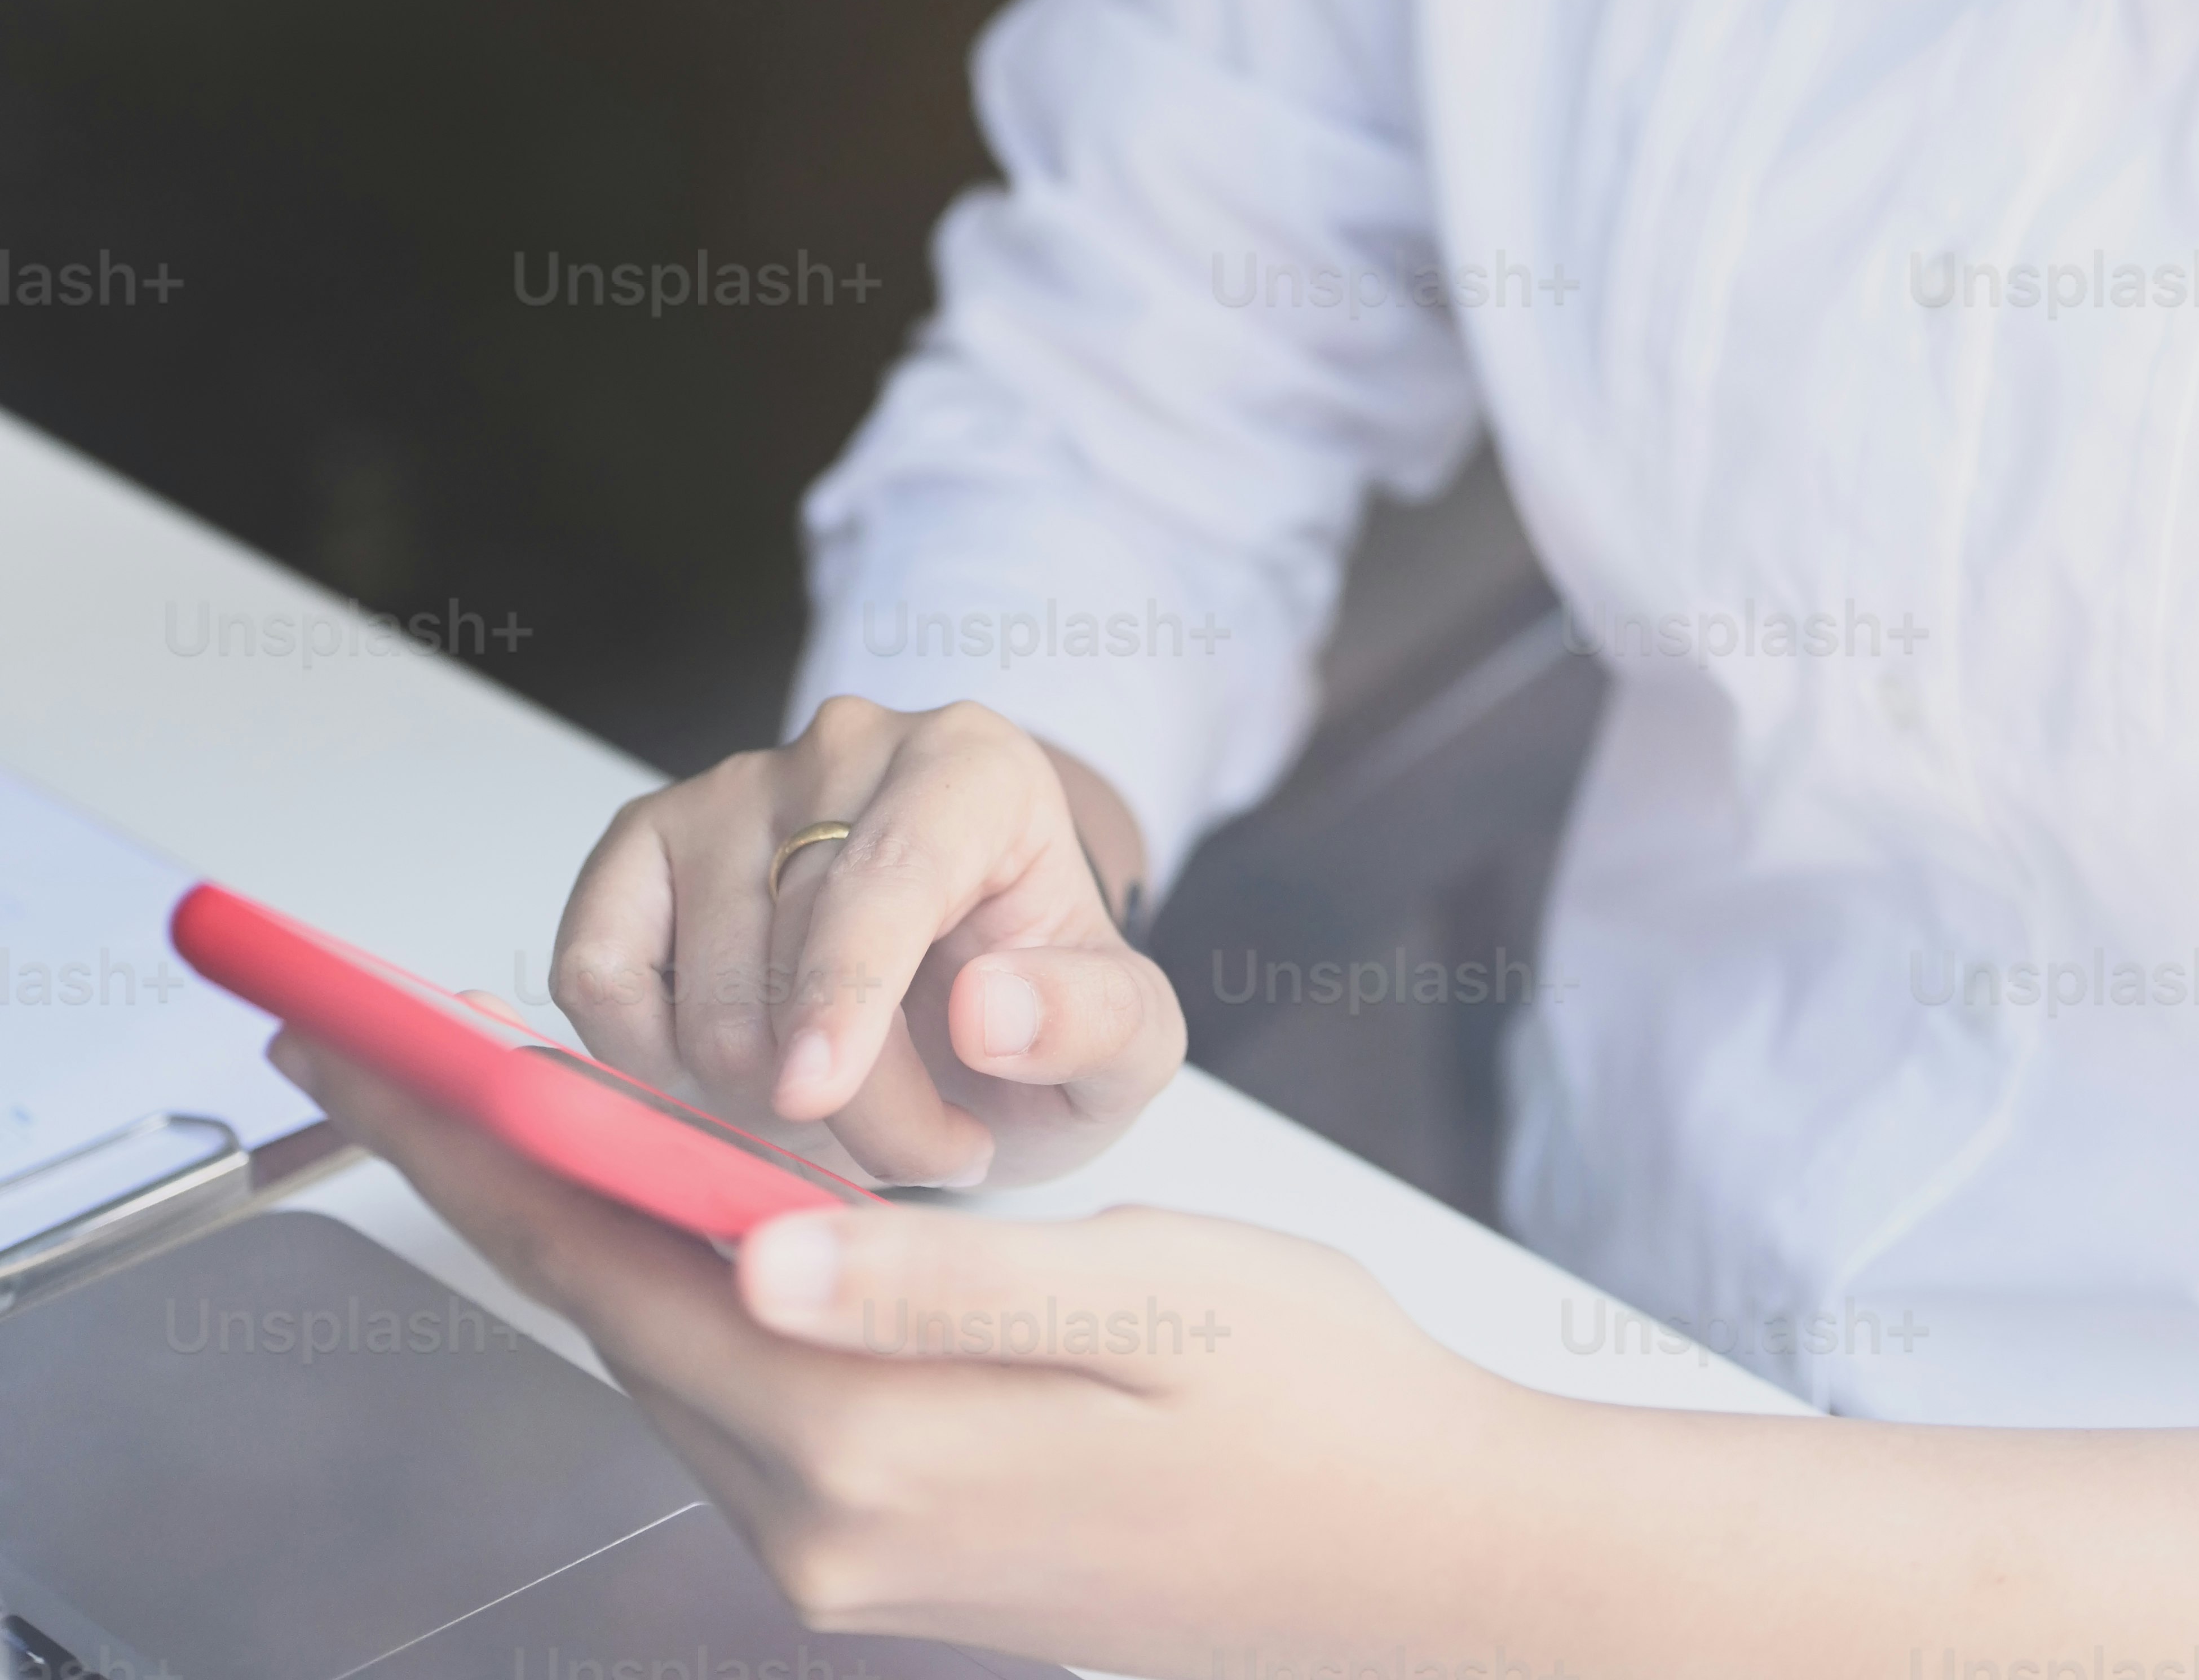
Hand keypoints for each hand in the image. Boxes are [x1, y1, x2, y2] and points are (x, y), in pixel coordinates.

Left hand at [273, 1025, 1539, 1679]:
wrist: (1410, 1565)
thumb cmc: (1306, 1405)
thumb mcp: (1142, 1304)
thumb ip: (931, 1285)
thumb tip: (752, 1250)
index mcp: (873, 1449)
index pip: (618, 1268)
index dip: (483, 1144)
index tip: (369, 1054)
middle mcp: (827, 1529)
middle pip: (611, 1313)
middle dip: (492, 1175)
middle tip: (385, 1052)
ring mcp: (852, 1556)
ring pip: (666, 1352)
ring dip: (579, 1225)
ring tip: (492, 1105)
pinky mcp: (890, 1548)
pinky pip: (735, 1392)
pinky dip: (672, 1285)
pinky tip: (667, 1208)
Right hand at [548, 696, 1183, 1188]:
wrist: (970, 998)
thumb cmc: (1041, 1009)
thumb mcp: (1131, 1041)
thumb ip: (1096, 1022)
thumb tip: (988, 1009)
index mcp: (972, 767)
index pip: (890, 874)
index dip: (847, 991)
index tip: (813, 1092)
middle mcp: (845, 749)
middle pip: (795, 963)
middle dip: (848, 1105)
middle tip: (921, 1143)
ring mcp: (730, 790)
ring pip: (700, 997)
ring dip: (757, 1104)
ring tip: (841, 1101)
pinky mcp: (641, 847)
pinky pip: (597, 975)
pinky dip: (645, 1064)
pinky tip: (731, 1078)